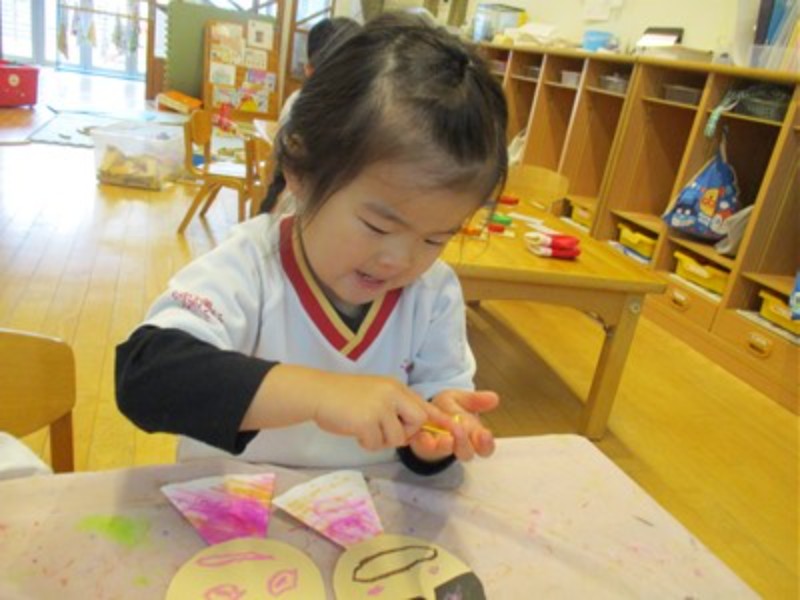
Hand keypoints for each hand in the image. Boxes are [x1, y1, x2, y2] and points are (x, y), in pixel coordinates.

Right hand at [312, 373, 448, 451]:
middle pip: (418, 421)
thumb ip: (394, 407)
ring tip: (363, 428)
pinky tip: (354, 431)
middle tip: (383, 431)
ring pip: (396, 437)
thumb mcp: (375, 394)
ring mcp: (380, 406)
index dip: (440, 420)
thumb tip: (412, 429)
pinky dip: (366, 443)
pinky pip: (376, 443)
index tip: (455, 429)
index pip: (424, 405)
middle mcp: (392, 394)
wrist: (317, 393)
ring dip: (380, 440)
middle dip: (405, 432)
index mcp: (395, 387)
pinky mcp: (367, 421)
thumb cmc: (344, 397)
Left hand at [408, 389, 497, 461]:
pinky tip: (426, 435)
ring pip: (447, 453)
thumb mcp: (461, 399)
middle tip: (461, 431)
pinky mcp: (424, 446)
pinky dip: (427, 442)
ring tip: (446, 437)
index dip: (486, 443)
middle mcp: (459, 445)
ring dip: (446, 446)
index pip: (485, 447)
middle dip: (465, 444)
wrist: (422, 413)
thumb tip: (494, 397)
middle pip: (467, 453)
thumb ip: (475, 400)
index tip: (484, 434)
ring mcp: (441, 448)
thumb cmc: (447, 409)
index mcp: (473, 435)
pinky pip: (426, 448)